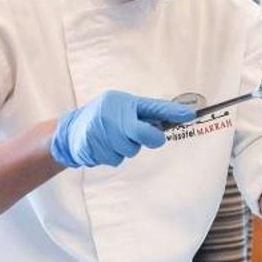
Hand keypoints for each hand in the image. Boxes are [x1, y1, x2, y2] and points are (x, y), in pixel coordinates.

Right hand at [50, 91, 196, 169]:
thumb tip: (181, 115)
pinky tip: (103, 146)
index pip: (152, 108)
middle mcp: (111, 115)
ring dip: (125, 148)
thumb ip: (149, 113)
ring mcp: (100, 132)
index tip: (190, 116)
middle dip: (148, 138)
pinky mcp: (91, 148)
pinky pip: (115, 159)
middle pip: (143, 135)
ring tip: (113, 138)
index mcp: (122, 102)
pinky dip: (112, 155)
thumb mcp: (125, 107)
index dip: (171, 113)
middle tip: (142, 136)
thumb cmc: (106, 116)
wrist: (70, 130)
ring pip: (129, 150)